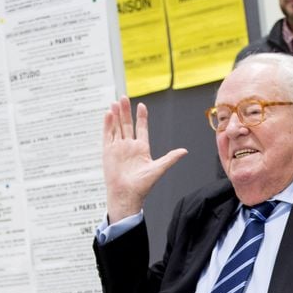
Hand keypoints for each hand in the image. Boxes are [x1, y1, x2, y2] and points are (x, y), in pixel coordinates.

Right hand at [103, 96, 186, 222]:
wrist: (127, 195)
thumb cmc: (143, 185)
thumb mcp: (159, 169)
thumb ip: (170, 158)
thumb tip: (184, 151)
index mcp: (142, 149)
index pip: (141, 128)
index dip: (141, 117)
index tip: (141, 105)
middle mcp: (129, 147)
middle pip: (127, 124)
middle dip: (126, 111)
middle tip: (124, 97)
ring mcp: (118, 148)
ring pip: (116, 127)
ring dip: (116, 115)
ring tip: (115, 102)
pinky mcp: (108, 152)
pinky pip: (107, 135)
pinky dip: (108, 125)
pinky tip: (108, 114)